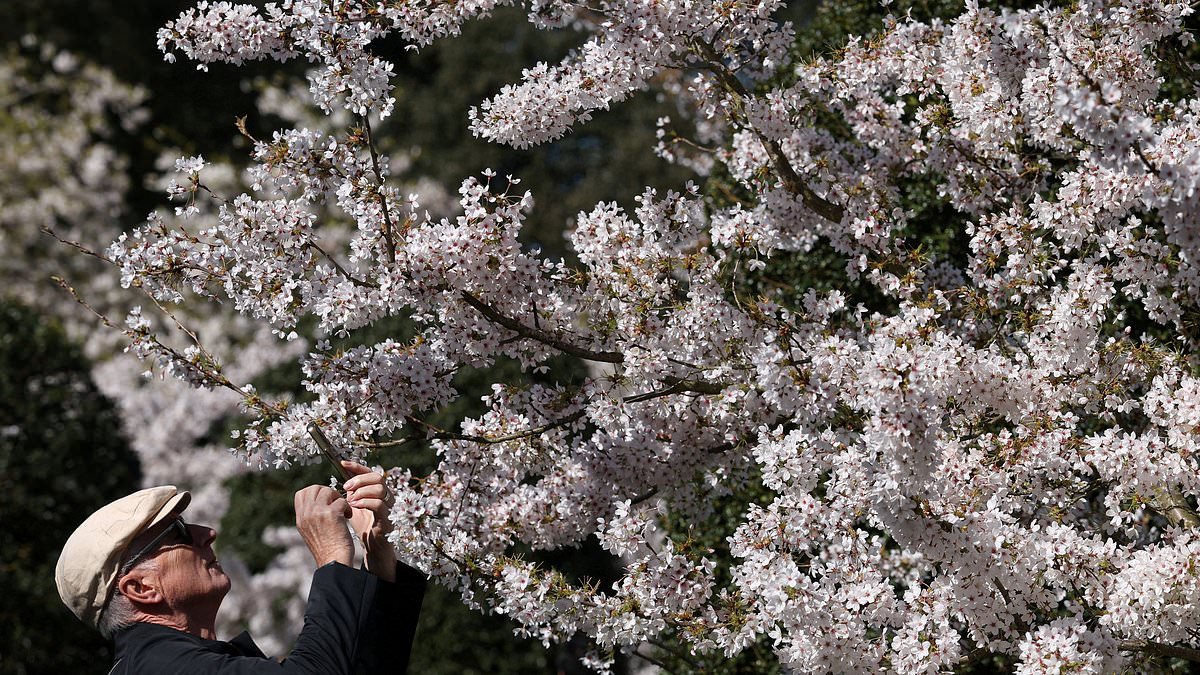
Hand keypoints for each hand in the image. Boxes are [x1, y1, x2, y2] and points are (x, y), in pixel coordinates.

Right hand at [294, 485, 353, 567]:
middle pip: (314, 488)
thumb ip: (311, 517)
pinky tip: (348, 517)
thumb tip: (319, 501)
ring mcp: (317, 513)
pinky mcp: (331, 514)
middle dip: (328, 492)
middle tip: (336, 504)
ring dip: (339, 499)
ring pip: (328, 491)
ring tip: (343, 511)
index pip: (301, 493)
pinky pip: (341, 501)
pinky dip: (348, 507)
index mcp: (300, 519)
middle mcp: (306, 514)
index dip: (315, 492)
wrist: (333, 562)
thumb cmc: (327, 549)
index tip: (326, 502)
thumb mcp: (311, 532)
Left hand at [341, 461, 395, 581]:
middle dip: (359, 480)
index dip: (357, 467)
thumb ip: (351, 493)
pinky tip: (355, 507)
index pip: (370, 472)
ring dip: (362, 492)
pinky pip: (380, 504)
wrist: (373, 547)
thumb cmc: (364, 525)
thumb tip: (339, 481)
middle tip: (345, 488)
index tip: (342, 464)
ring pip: (380, 488)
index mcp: (377, 490)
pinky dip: (366, 502)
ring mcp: (388, 506)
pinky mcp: (388, 518)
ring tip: (350, 501)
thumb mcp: (354, 505)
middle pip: (377, 476)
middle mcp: (385, 495)